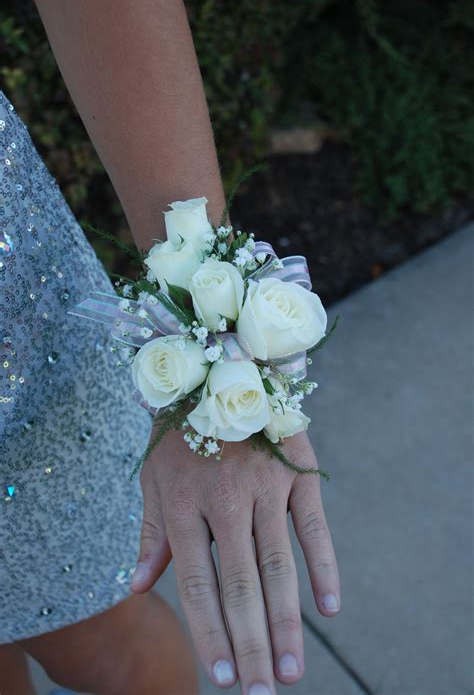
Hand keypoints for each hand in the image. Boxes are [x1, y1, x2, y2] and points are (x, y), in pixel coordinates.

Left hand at [131, 431, 339, 693]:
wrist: (218, 371)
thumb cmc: (179, 434)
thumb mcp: (153, 479)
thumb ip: (150, 534)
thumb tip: (133, 587)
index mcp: (184, 506)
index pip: (197, 584)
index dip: (210, 633)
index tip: (221, 679)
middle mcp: (224, 501)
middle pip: (239, 584)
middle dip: (250, 643)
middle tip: (263, 692)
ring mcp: (264, 485)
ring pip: (277, 564)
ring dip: (285, 621)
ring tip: (291, 669)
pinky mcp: (296, 471)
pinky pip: (313, 525)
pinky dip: (323, 565)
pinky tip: (329, 607)